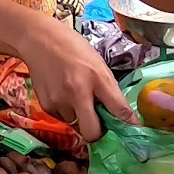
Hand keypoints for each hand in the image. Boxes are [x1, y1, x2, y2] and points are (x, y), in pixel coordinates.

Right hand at [20, 18, 138, 141]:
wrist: (40, 40)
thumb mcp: (98, 64)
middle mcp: (78, 93)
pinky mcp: (46, 106)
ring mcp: (60, 102)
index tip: (133, 128)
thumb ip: (107, 88)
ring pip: (76, 125)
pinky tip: (63, 94)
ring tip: (76, 97)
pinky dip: (66, 112)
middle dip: (98, 132)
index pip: (118, 107)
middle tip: (100, 123)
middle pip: (92, 132)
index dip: (128, 122)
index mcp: (97, 78)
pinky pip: (62, 119)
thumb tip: (117, 112)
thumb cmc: (74, 49)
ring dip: (80, 118)